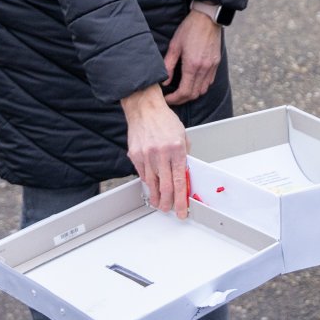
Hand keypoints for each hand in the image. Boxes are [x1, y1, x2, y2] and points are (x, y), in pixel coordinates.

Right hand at [121, 86, 189, 217]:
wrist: (145, 109)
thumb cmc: (165, 121)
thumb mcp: (182, 136)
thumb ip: (183, 155)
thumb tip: (184, 173)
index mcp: (177, 149)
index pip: (180, 181)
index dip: (181, 199)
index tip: (182, 210)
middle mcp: (161, 154)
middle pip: (165, 187)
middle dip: (168, 203)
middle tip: (169, 210)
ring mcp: (147, 156)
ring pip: (152, 184)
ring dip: (156, 196)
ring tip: (160, 203)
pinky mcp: (135, 156)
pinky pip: (142, 175)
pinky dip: (148, 183)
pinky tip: (152, 188)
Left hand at [162, 10, 222, 104]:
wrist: (207, 18)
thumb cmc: (189, 29)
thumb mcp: (174, 46)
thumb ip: (168, 65)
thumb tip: (165, 82)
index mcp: (192, 65)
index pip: (184, 92)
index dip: (174, 99)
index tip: (167, 98)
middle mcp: (204, 68)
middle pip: (194, 94)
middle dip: (182, 99)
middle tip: (173, 98)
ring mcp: (212, 66)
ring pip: (203, 90)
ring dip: (192, 94)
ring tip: (182, 91)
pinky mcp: (216, 63)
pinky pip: (209, 81)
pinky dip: (201, 86)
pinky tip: (193, 82)